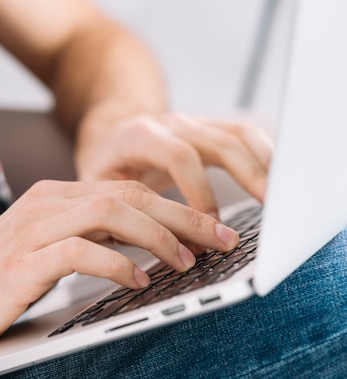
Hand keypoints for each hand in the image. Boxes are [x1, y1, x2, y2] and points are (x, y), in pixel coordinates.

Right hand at [0, 180, 238, 359]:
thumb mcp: (44, 252)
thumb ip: (86, 239)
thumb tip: (141, 246)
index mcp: (53, 199)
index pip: (127, 191)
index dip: (176, 208)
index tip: (212, 228)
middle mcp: (44, 205)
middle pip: (127, 195)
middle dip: (182, 216)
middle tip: (220, 238)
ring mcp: (31, 231)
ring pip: (110, 213)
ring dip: (157, 237)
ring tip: (186, 261)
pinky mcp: (20, 263)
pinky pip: (80, 252)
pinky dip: (117, 264)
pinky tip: (138, 281)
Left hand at [75, 112, 272, 216]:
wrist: (110, 133)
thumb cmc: (104, 166)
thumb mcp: (97, 188)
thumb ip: (121, 213)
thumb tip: (151, 253)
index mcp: (140, 137)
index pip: (178, 156)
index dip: (198, 190)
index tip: (210, 225)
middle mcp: (172, 125)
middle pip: (219, 141)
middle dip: (248, 174)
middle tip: (268, 207)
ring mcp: (194, 124)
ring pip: (238, 134)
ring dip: (265, 164)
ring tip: (282, 197)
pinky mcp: (210, 130)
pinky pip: (244, 136)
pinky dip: (265, 155)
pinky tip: (276, 180)